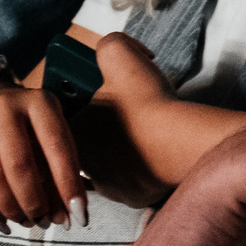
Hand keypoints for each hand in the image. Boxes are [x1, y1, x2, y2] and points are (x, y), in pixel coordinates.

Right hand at [0, 82, 85, 228]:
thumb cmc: (24, 128)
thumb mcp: (47, 137)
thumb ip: (57, 175)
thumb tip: (66, 217)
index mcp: (38, 103)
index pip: (57, 146)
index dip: (69, 184)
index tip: (79, 216)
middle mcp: (4, 108)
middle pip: (21, 166)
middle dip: (36, 203)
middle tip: (44, 222)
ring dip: (13, 210)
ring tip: (25, 222)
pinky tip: (2, 223)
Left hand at [71, 33, 181, 206]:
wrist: (182, 142)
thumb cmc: (148, 103)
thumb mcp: (118, 55)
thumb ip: (104, 47)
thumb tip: (104, 54)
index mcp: (70, 131)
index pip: (63, 115)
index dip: (80, 100)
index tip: (98, 92)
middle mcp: (82, 163)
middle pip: (84, 140)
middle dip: (100, 126)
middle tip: (124, 110)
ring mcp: (107, 185)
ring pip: (105, 164)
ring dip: (117, 150)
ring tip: (139, 132)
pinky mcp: (131, 198)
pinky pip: (129, 182)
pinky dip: (138, 169)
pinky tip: (150, 153)